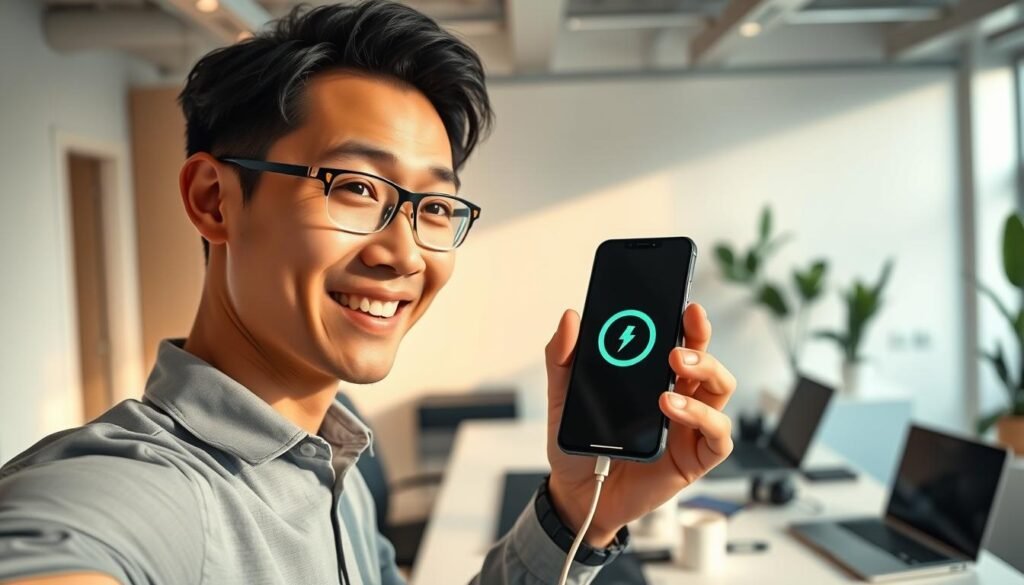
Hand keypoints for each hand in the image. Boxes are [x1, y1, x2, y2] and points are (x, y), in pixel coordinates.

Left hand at [544, 303, 735, 545]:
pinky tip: (673, 409)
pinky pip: (719, 436)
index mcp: (654, 379)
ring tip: (674, 370)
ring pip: (721, 390)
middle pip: (708, 360)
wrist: (575, 495)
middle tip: (676, 344)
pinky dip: (704, 418)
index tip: (685, 305)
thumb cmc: (578, 446)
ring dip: (705, 373)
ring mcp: (690, 428)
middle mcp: (679, 398)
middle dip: (700, 342)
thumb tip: (570, 317)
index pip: (680, 342)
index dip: (688, 323)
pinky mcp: (694, 459)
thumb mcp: (563, 397)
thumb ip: (563, 358)